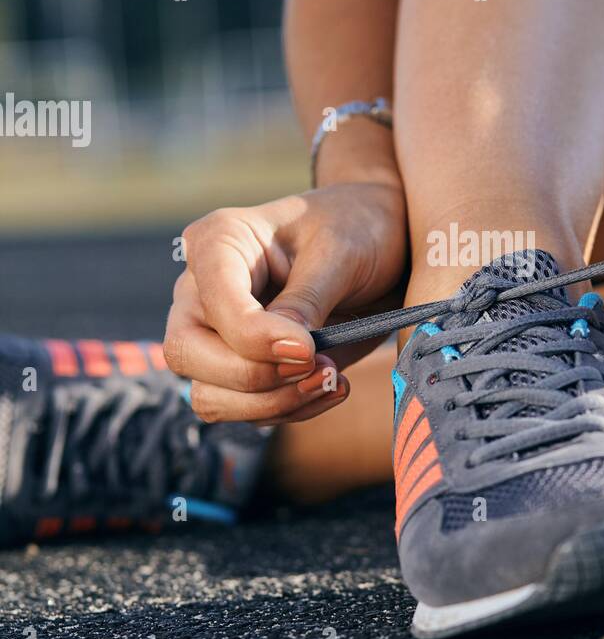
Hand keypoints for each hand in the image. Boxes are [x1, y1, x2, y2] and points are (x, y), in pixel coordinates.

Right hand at [163, 180, 406, 423]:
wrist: (382, 244)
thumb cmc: (356, 228)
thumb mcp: (341, 251)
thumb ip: (307, 300)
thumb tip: (286, 352)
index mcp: (219, 241)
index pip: (213, 302)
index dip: (255, 336)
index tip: (309, 349)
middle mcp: (203, 290)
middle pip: (187, 354)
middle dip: (254, 378)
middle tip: (319, 369)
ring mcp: (216, 333)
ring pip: (209, 395)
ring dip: (273, 404)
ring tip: (332, 380)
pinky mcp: (243, 367)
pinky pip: (247, 410)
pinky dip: (291, 409)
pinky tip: (332, 386)